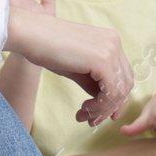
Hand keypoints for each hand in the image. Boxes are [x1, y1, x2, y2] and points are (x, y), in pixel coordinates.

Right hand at [4, 5, 134, 125]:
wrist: (29, 34)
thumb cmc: (47, 49)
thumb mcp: (77, 68)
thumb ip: (94, 82)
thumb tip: (104, 102)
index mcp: (110, 40)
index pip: (123, 75)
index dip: (116, 99)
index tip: (101, 114)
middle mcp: (114, 43)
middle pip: (126, 84)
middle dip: (111, 107)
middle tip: (93, 120)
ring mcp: (110, 50)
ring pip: (119, 91)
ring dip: (102, 109)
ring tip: (84, 117)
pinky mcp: (102, 60)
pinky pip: (110, 92)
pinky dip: (99, 106)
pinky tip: (83, 109)